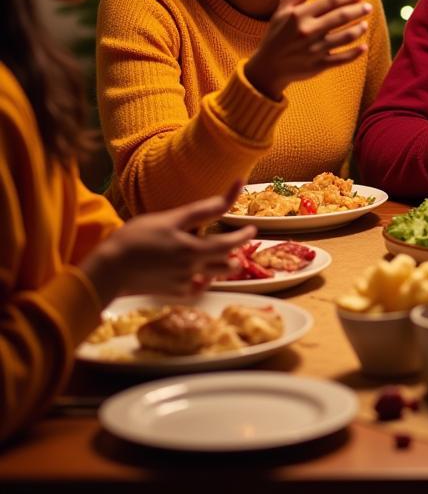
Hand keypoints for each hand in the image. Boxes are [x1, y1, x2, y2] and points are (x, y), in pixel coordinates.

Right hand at [81, 188, 256, 303]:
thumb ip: (200, 211)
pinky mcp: (173, 292)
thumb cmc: (135, 238)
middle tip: (244, 236)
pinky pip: (198, 288)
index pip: (229, 241)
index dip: (243, 232)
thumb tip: (225, 201)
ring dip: (226, 264)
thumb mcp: (169, 219)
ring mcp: (184, 282)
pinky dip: (204, 280)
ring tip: (229, 255)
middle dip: (238, 247)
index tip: (253, 226)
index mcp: (194, 249)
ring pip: (215, 275)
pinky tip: (204, 274)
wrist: (108, 270)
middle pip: (226, 259)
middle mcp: (193, 267)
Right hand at [244, 0, 371, 98]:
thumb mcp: (285, 9)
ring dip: (359, 29)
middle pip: (341, 17)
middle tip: (368, 7)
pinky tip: (364, 47)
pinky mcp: (318, 65)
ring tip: (365, 24)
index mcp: (299, 15)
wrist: (268, 67)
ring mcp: (314, 49)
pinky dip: (355, 53)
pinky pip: (342, 58)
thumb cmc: (277, 33)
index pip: (330, 1)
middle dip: (358, 11)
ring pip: (345, 37)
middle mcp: (307, 31)